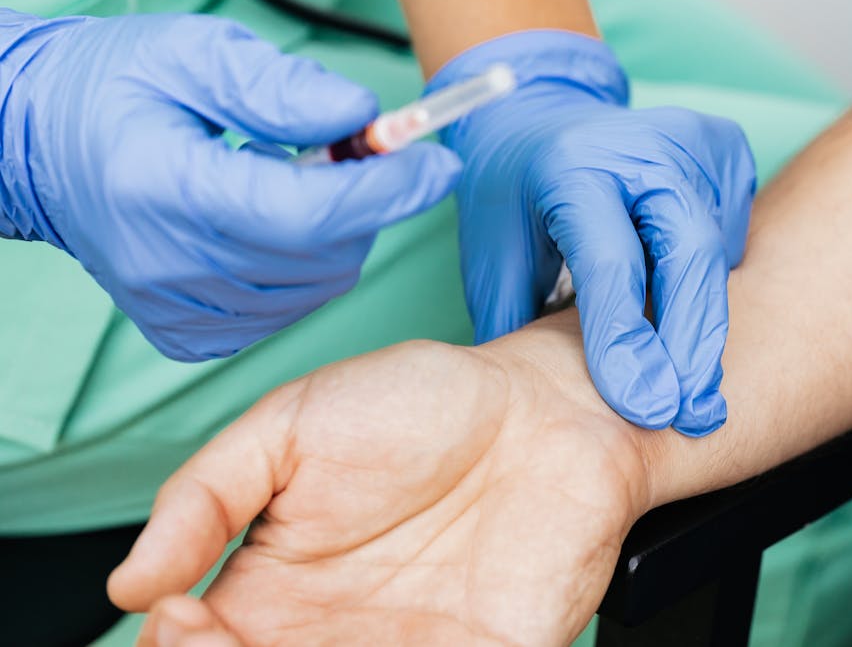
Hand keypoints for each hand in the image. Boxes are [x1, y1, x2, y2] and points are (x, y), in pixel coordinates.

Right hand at [0, 10, 460, 359]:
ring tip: (300, 176)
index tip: (440, 161)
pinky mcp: (185, 331)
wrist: (33, 145)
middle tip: (360, 149)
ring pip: (316, 288)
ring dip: (340, 233)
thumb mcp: (195, 52)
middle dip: (369, 202)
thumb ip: (283, 89)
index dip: (389, 190)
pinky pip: (285, 310)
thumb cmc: (112, 84)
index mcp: (163, 188)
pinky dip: (305, 266)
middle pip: (322, 256)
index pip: (308, 214)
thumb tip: (365, 120)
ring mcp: (174, 308)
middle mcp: (167, 265)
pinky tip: (273, 221)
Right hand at [108, 314, 654, 645]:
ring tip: (312, 642)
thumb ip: (203, 496)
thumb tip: (128, 582)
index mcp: (271, 595)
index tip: (181, 615)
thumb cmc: (424, 404)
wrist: (548, 404)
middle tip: (231, 641)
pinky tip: (398, 643)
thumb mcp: (291, 424)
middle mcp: (332, 640)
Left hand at [434, 30, 755, 435]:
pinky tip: (685, 301)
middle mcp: (641, 145)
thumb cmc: (512, 193)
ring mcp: (693, 140)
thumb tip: (555, 404)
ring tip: (689, 377)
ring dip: (704, 320)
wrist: (542, 112)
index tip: (645, 407)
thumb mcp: (493, 254)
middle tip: (695, 414)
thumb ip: (522, 322)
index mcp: (571, 166)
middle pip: (690, 254)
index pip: (612, 263)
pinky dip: (711, 279)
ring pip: (717, 251)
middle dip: (694, 344)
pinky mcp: (726, 148)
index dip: (628, 340)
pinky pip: (731, 232)